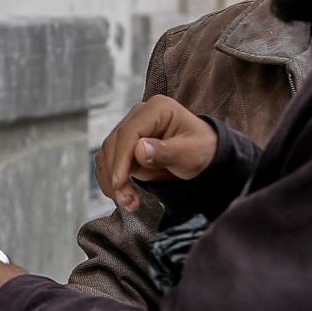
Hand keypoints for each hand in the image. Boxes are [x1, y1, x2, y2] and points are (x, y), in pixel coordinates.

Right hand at [94, 94, 217, 211]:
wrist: (204, 157)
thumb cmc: (201, 150)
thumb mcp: (191, 153)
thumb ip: (166, 151)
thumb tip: (139, 149)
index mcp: (157, 109)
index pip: (129, 132)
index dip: (121, 159)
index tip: (119, 182)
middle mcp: (139, 116)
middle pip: (114, 144)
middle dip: (116, 174)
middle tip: (126, 199)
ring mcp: (130, 131)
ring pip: (108, 155)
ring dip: (112, 180)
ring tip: (128, 201)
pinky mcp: (125, 147)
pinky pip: (109, 163)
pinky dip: (111, 181)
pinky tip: (123, 195)